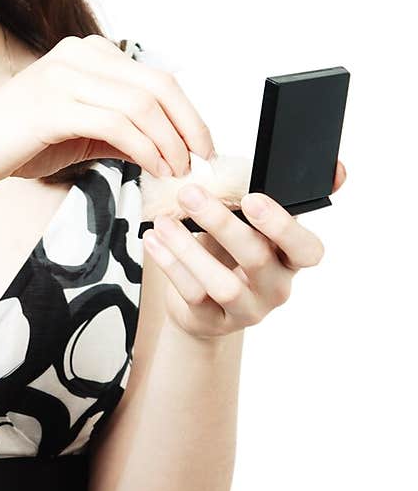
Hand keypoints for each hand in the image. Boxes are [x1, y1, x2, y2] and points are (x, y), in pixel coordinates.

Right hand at [0, 34, 215, 195]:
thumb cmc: (23, 142)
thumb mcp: (85, 133)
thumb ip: (125, 131)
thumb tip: (175, 146)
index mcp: (87, 52)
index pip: (157, 77)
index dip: (189, 113)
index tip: (202, 147)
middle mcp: (78, 54)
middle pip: (158, 85)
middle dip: (189, 126)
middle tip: (200, 160)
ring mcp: (65, 76)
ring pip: (142, 104)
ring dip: (169, 142)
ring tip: (175, 171)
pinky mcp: (53, 105)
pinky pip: (117, 124)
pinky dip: (145, 149)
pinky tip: (153, 169)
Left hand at [142, 159, 347, 339]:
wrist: (202, 302)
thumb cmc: (231, 249)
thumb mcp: (252, 222)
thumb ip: (272, 193)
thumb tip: (335, 169)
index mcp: (292, 257)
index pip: (306, 248)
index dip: (282, 225)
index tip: (252, 199)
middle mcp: (276, 286)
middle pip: (257, 258)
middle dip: (222, 223)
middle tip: (191, 193)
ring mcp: (247, 309)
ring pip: (223, 284)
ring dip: (190, 249)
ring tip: (165, 221)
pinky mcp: (214, 321)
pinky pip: (193, 294)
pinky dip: (171, 264)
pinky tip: (154, 240)